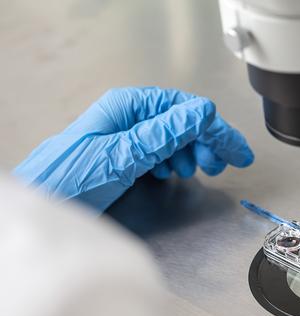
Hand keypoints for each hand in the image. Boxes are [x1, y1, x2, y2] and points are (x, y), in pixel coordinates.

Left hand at [13, 87, 253, 211]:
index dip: (216, 129)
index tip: (236, 150)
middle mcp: (128, 118)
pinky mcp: (123, 157)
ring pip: (173, 138)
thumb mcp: (123, 155)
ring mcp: (126, 137)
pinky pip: (159, 153)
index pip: (185, 110)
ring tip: (200, 171)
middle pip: (182, 122)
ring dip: (192, 153)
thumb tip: (202, 113)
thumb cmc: (70, 181)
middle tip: (225, 164)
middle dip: (207, 142)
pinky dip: (173, 162)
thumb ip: (164, 133)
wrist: (43, 204)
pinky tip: (174, 173)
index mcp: (128, 108)